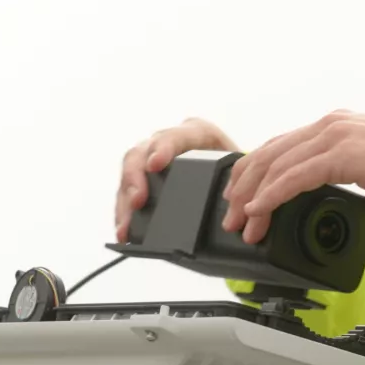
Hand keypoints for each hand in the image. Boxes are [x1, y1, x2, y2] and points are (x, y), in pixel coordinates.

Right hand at [115, 117, 238, 241]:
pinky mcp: (146, 179)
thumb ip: (234, 178)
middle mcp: (168, 143)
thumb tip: (232, 204)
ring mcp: (152, 159)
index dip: (163, 149)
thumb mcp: (240, 169)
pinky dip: (125, 212)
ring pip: (130, 175)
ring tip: (125, 226)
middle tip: (137, 200)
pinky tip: (124, 230)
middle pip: (141, 154)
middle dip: (136, 178)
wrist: (237, 177)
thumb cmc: (240, 171)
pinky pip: (128, 192)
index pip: (175, 136)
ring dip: (125, 202)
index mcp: (196, 134)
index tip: (155, 165)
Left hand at [222, 110, 364, 243]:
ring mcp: (334, 136)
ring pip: (276, 164)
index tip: (244, 197)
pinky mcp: (340, 154)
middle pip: (270, 152)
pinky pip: (293, 176)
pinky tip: (258, 210)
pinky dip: (271, 196)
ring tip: (240, 221)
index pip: (284, 147)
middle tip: (231, 213)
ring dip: (252, 196)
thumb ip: (357, 197)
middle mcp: (331, 126)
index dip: (257, 173)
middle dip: (244, 185)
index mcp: (337, 128)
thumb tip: (352, 222)